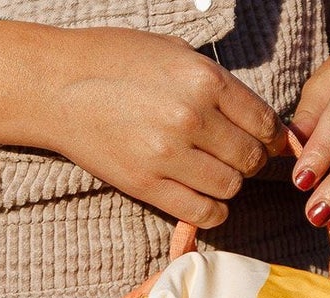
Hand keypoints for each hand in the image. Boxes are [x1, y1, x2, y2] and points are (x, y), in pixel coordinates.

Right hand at [37, 26, 288, 227]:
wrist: (57, 86)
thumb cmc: (116, 62)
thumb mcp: (175, 54)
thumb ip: (218, 86)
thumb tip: (259, 122)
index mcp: (204, 78)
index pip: (263, 122)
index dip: (272, 138)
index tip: (266, 143)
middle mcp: (191, 117)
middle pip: (250, 158)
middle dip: (250, 161)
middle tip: (235, 157)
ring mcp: (169, 155)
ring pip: (231, 187)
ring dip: (229, 185)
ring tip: (212, 173)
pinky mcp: (148, 186)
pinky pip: (203, 212)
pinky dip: (212, 210)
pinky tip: (204, 198)